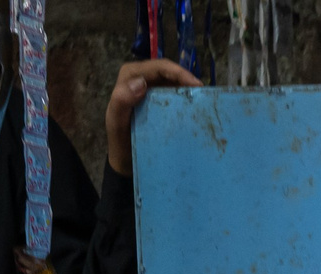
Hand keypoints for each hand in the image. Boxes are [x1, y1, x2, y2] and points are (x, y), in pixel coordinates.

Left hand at [104, 58, 199, 175]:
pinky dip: (185, 98)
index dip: (179, 72)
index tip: (196, 86)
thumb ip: (121, 101)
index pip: (158, 67)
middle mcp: (141, 77)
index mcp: (130, 76)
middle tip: (204, 94)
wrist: (125, 160)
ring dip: (188, 89)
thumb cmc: (120, 141)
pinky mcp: (159, 99)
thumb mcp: (116, 123)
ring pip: (174, 81)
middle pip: (169, 71)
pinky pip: (174, 93)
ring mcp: (151, 88)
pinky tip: (196, 107)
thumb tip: (141, 83)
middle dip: (187, 79)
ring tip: (203, 100)